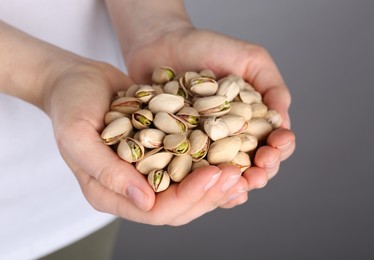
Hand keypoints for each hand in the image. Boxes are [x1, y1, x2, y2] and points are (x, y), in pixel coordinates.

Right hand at [44, 59, 248, 224]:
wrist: (76, 81)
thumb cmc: (70, 105)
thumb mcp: (77, 136)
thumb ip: (105, 171)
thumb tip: (145, 201)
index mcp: (109, 193)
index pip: (156, 212)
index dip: (189, 197)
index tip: (215, 174)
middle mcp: (131, 188)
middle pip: (179, 206)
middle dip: (210, 193)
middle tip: (238, 173)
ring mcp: (147, 171)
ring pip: (189, 189)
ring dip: (216, 181)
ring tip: (243, 167)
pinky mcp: (159, 152)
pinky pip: (188, 165)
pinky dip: (211, 162)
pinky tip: (232, 153)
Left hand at [124, 28, 295, 206]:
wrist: (162, 43)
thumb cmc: (207, 48)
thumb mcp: (250, 59)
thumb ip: (272, 86)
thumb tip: (284, 119)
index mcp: (252, 120)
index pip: (273, 142)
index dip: (279, 149)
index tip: (275, 147)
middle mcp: (230, 137)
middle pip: (252, 165)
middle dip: (260, 173)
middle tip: (258, 173)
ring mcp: (204, 147)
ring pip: (224, 176)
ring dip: (234, 186)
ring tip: (238, 187)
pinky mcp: (177, 150)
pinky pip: (191, 174)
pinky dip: (201, 184)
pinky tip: (207, 189)